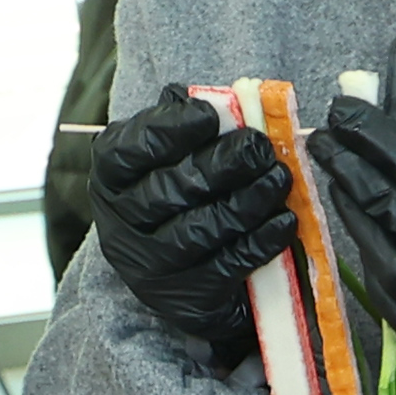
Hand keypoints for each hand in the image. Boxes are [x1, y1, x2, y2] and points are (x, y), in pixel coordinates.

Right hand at [92, 87, 296, 362]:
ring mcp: (152, 267)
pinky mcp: (188, 297)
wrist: (181, 276)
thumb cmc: (176, 197)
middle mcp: (122, 224)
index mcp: (111, 178)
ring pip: (202, 229)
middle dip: (222, 165)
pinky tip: (284, 220)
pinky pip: (229, 264)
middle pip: (171, 190)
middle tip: (260, 147)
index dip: (171, 131)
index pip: (132, 150)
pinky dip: (261, 241)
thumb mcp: (166, 157)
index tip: (210, 116)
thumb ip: (179, 123)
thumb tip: (208, 97)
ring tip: (279, 178)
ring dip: (248, 201)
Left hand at [309, 114, 395, 359]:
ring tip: (338, 180)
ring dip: (355, 217)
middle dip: (354, 173)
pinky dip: (372, 259)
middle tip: (326, 141)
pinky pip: (393, 297)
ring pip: (388, 261)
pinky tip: (361, 228)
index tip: (344, 114)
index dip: (377, 143)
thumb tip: (386, 145)